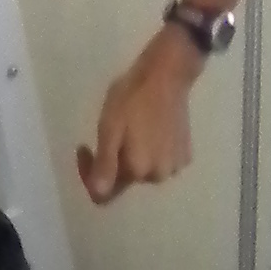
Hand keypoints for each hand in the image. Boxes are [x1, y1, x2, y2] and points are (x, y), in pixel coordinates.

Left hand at [76, 31, 203, 203]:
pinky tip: (149, 128)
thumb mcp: (110, 127)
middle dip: (112, 161)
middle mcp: (158, 175)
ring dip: (132, 155)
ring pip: (143, 170)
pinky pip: (160, 161)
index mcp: (138, 170)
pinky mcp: (185, 154)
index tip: (85, 147)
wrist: (167, 74)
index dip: (89, 174)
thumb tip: (97, 194)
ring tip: (130, 128)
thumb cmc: (133, 97)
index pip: (105, 193)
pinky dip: (151, 150)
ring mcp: (175, 165)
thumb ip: (104, 163)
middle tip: (109, 132)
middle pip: (125, 180)